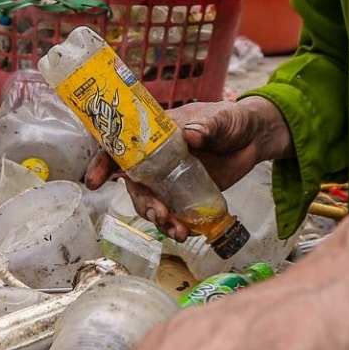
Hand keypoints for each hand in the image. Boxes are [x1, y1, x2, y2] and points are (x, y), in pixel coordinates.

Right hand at [84, 97, 290, 241]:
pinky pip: (175, 214)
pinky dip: (177, 226)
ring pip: (153, 204)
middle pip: (136, 185)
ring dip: (159, 220)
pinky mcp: (188, 196)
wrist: (255, 138)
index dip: (103, 163)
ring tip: (177, 231)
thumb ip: (207, 126)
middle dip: (142, 203)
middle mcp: (158, 160)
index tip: (94, 181)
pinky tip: (188, 232)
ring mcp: (171, 180)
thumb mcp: (221, 117)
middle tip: (159, 214)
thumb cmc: (232, 120)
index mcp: (156, 135)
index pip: (121, 147)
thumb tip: (190, 135)